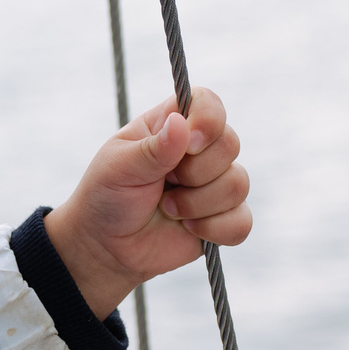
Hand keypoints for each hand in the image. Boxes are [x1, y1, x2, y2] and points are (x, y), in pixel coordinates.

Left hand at [43, 88, 250, 318]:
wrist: (106, 246)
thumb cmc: (107, 197)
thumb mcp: (119, 168)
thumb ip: (152, 148)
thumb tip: (181, 123)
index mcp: (171, 125)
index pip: (208, 103)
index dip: (208, 120)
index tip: (189, 144)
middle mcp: (200, 150)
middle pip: (230, 144)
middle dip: (194, 172)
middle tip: (163, 184)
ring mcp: (215, 184)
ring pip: (238, 184)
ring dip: (196, 204)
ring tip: (167, 209)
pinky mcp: (223, 219)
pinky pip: (241, 222)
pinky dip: (212, 229)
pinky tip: (187, 228)